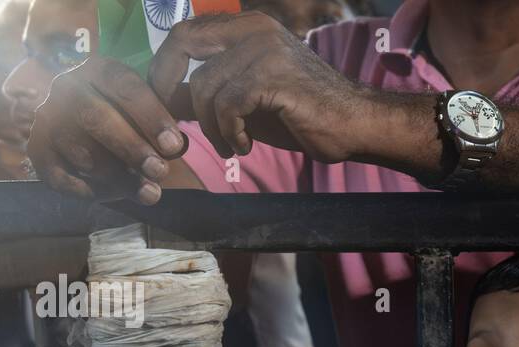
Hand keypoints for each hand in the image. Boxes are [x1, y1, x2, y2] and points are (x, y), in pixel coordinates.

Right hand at [26, 55, 187, 203]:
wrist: (78, 125)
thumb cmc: (125, 117)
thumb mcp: (143, 109)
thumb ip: (160, 124)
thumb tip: (175, 147)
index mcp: (99, 70)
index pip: (124, 87)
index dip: (151, 117)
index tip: (173, 146)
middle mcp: (67, 88)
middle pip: (97, 118)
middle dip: (132, 148)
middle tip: (159, 171)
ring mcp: (47, 119)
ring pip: (81, 151)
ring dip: (118, 177)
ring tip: (148, 193)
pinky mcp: (37, 151)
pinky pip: (61, 177)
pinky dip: (90, 191)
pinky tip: (115, 196)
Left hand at [147, 11, 366, 163]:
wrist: (355, 125)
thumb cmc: (302, 115)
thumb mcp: (246, 102)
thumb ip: (208, 94)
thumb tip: (165, 99)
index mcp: (248, 27)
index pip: (186, 32)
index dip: (163, 65)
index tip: (163, 101)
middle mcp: (255, 29)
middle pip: (183, 43)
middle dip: (167, 85)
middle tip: (175, 122)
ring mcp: (265, 49)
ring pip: (204, 86)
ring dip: (210, 127)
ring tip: (231, 145)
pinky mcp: (275, 76)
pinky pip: (228, 105)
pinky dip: (230, 132)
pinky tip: (245, 146)